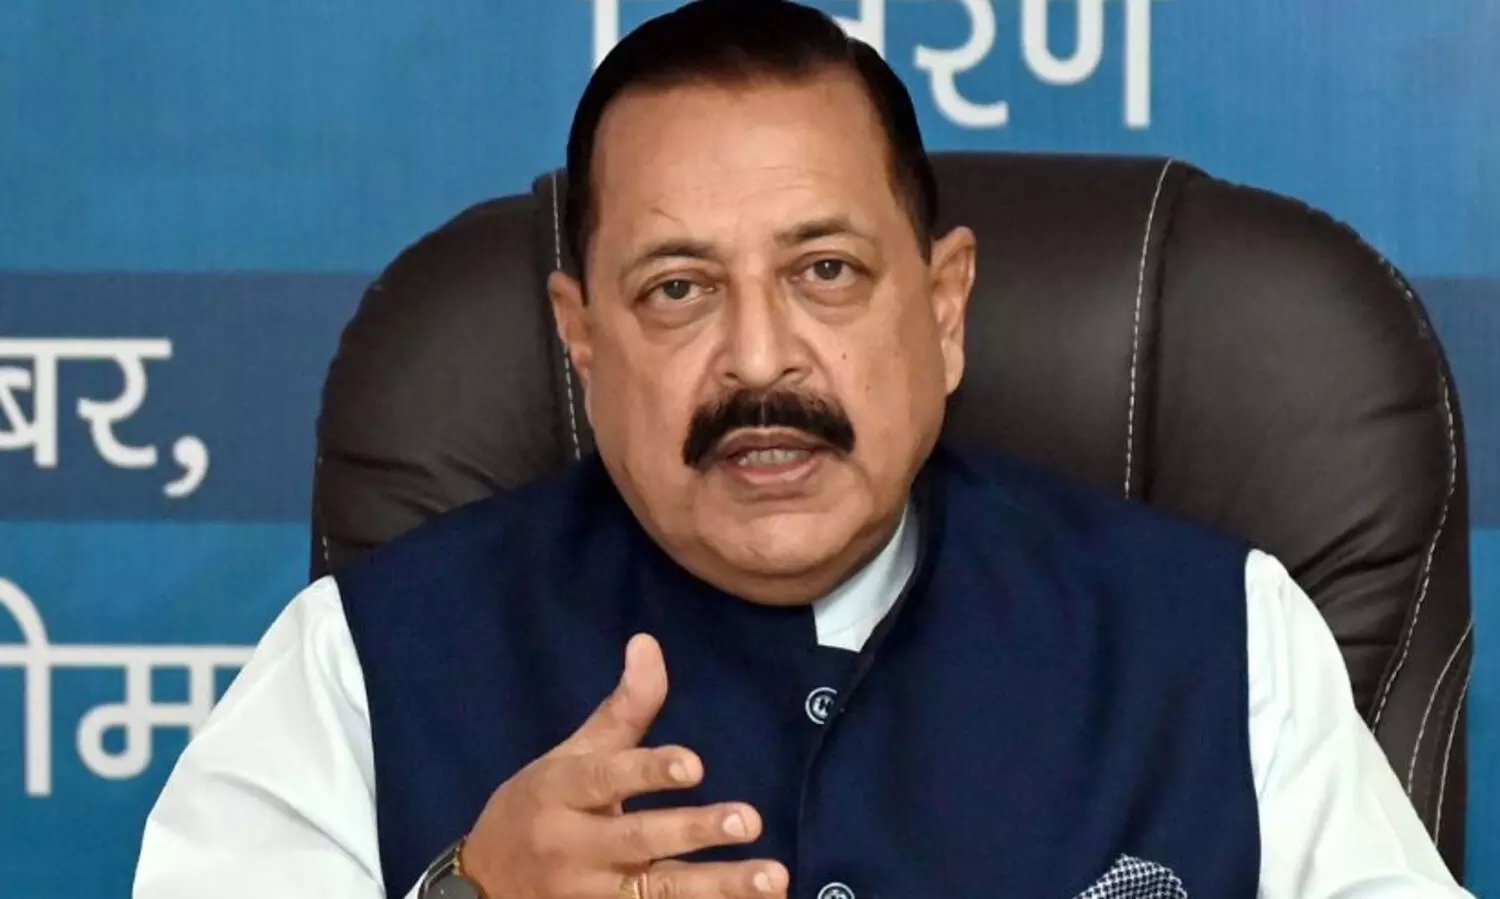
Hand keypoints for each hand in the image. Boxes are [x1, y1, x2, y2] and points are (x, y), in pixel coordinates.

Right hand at [460, 633, 789, 897]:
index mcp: (561, 792)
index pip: (605, 779)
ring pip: (656, 895)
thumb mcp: (572, 755)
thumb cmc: (541, 807)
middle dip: (694, 831)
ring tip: (773, 880)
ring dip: (717, 890)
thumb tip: (648, 643)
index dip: (648, 772)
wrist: (483, 887)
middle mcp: (572, 847)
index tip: (695, 764)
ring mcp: (587, 897)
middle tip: (749, 820)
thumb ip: (621, 709)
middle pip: (637, 840)